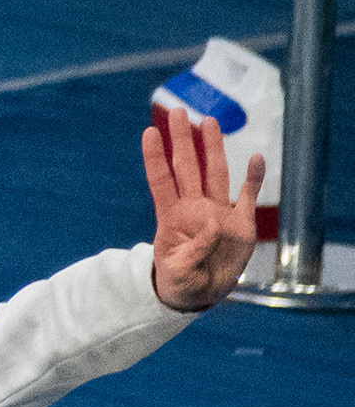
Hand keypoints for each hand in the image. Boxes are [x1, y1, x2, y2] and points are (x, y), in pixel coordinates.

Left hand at [143, 105, 263, 311]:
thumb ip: (193, 250)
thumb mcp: (179, 273)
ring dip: (214, 148)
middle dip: (184, 140)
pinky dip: (254, 177)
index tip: (150, 132)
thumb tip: (213, 223)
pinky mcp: (241, 223)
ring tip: (209, 121)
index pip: (161, 180)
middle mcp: (194, 209)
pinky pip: (248, 196)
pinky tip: (256, 157)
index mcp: (172, 218)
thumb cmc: (181, 283)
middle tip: (179, 111)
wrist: (200, 295)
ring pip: (216, 173)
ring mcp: (218, 213)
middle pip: (188, 167)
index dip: (156, 157)